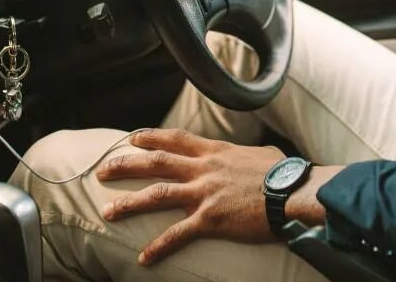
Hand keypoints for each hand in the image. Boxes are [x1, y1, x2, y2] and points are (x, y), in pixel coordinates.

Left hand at [96, 129, 284, 265]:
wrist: (293, 192)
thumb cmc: (283, 173)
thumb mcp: (260, 154)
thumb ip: (243, 155)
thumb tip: (246, 158)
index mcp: (215, 151)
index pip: (175, 139)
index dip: (151, 137)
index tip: (131, 139)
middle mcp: (204, 168)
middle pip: (156, 162)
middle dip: (126, 166)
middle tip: (103, 171)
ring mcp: (205, 192)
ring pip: (157, 195)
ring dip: (130, 203)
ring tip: (108, 212)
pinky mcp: (210, 219)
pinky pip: (178, 234)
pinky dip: (158, 247)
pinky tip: (144, 258)